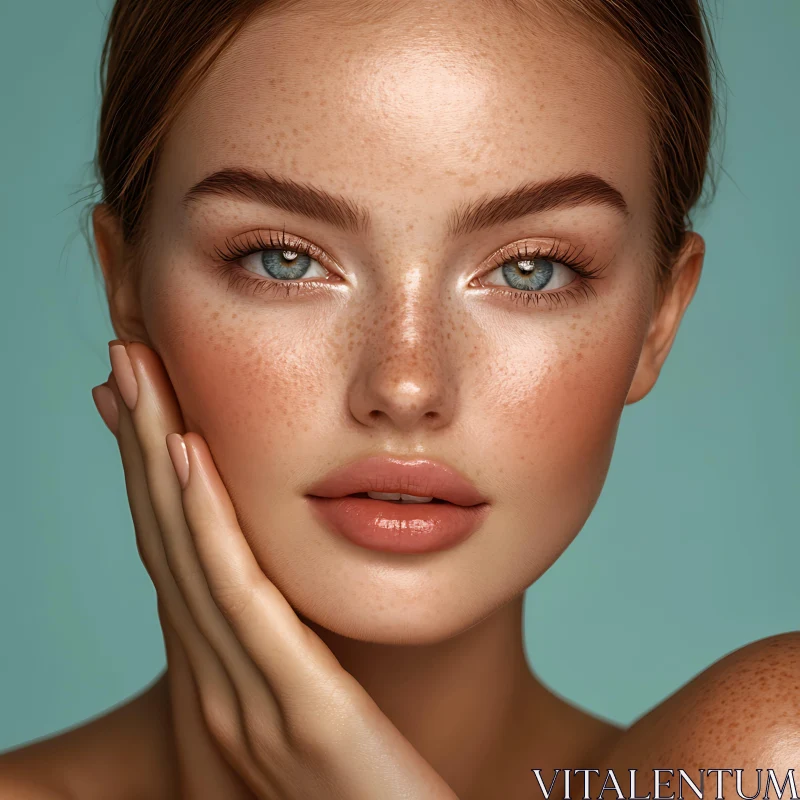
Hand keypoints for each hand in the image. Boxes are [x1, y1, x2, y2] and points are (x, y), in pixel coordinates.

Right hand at [91, 340, 458, 799]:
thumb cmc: (370, 794)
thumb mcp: (320, 714)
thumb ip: (296, 659)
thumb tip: (287, 600)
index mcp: (225, 682)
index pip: (178, 558)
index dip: (148, 475)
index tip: (136, 405)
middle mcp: (218, 685)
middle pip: (168, 539)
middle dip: (140, 443)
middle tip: (123, 361)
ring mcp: (249, 700)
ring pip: (189, 553)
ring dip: (157, 456)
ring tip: (139, 377)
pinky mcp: (302, 709)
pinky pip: (243, 599)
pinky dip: (208, 523)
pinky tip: (190, 455)